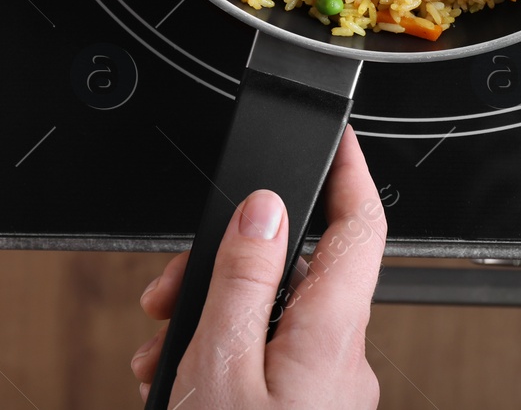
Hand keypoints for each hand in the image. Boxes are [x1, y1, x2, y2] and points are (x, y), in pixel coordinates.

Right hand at [131, 127, 385, 407]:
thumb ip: (242, 280)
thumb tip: (262, 210)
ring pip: (270, 321)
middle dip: (221, 271)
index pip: (359, 229)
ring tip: (161, 357)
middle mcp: (341, 361)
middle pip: (291, 275)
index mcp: (328, 336)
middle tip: (167, 295)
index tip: (337, 137)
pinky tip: (180, 379)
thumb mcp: (219, 362)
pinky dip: (221, 359)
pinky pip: (268, 361)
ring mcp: (327, 391)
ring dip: (209, 324)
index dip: (350, 173)